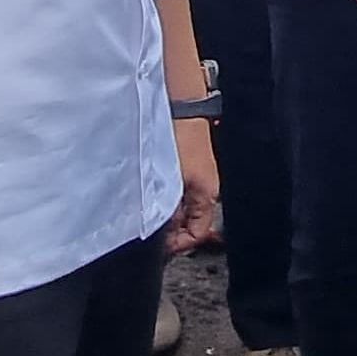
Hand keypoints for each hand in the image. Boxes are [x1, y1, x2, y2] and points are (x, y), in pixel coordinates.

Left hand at [163, 118, 221, 252]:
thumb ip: (169, 210)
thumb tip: (164, 233)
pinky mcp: (188, 168)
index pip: (198, 234)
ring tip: (148, 215)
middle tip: (151, 233)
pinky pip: (178, 194)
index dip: (179, 244)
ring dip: (167, 216)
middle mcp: (206, 189)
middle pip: (191, 224)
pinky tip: (151, 197)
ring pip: (183, 209)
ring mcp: (198, 178)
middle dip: (172, 232)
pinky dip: (167, 201)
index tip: (160, 248)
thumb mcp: (172, 180)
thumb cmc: (180, 139)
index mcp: (208, 195)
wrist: (181, 108)